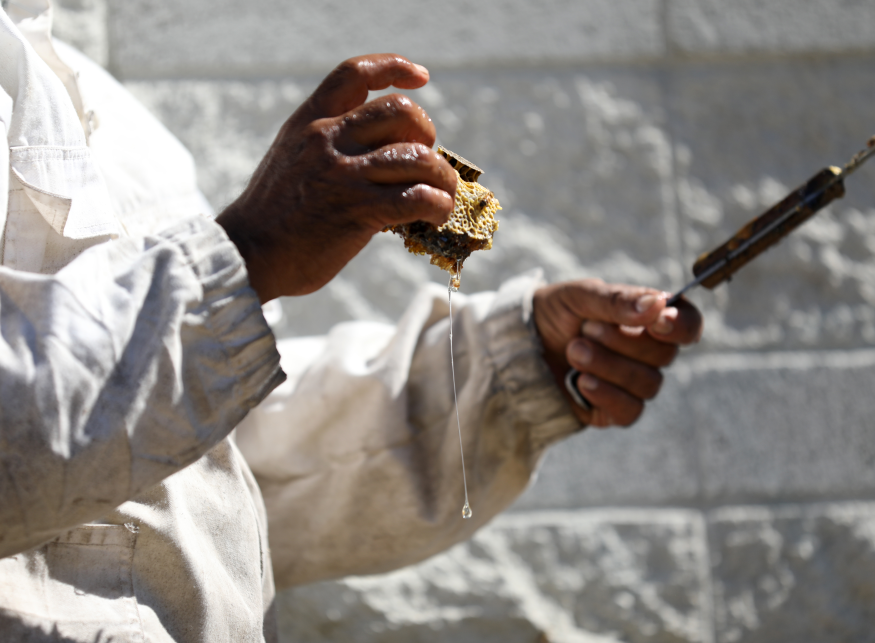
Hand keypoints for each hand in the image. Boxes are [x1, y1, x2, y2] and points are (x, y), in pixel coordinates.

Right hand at [216, 54, 456, 301]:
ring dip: (443, 177)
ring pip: (418, 157)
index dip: (393, 67)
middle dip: (425, 133)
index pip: (355, 74)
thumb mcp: (292, 159)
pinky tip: (437, 215)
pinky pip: (418, 197)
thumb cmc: (274, 215)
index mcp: (309, 122)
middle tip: (425, 160)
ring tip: (443, 194)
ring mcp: (344, 175)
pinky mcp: (359, 211)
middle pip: (401, 111)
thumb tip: (383, 151)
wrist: (248, 254)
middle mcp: (328, 139)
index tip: (420, 77)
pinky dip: (439, 204)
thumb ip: (330, 146)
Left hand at [533, 279, 702, 427]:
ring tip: (574, 350)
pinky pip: (630, 411)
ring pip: (648, 385)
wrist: (520, 345)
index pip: (688, 325)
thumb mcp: (580, 295)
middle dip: (623, 342)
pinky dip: (605, 394)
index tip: (658, 322)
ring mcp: (633, 383)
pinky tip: (580, 382)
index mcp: (649, 318)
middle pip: (665, 356)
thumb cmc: (556, 313)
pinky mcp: (615, 410)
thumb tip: (657, 304)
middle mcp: (648, 352)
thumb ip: (617, 299)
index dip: (680, 327)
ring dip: (607, 366)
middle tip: (586, 329)